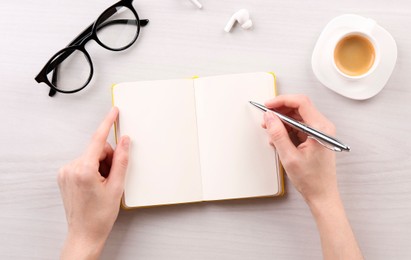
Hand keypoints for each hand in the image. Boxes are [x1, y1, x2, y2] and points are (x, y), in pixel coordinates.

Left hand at [58, 107, 129, 259]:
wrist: (84, 233)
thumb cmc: (99, 216)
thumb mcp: (116, 187)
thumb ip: (121, 160)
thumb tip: (124, 142)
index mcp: (83, 170)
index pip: (98, 139)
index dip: (107, 123)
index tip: (113, 112)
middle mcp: (71, 168)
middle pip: (96, 149)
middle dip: (108, 159)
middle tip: (112, 177)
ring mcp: (65, 172)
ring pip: (90, 156)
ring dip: (101, 165)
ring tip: (103, 184)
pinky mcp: (64, 176)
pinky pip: (83, 163)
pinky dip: (93, 169)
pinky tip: (96, 184)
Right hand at [262, 95, 336, 203]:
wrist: (322, 195)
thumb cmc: (312, 180)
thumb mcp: (289, 156)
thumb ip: (278, 134)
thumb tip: (270, 117)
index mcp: (321, 129)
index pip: (301, 103)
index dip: (282, 101)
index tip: (268, 105)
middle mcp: (323, 127)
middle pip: (299, 108)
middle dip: (280, 112)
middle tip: (266, 119)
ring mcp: (319, 132)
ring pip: (297, 117)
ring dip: (282, 122)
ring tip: (270, 131)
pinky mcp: (314, 138)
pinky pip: (298, 127)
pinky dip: (286, 130)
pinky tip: (278, 139)